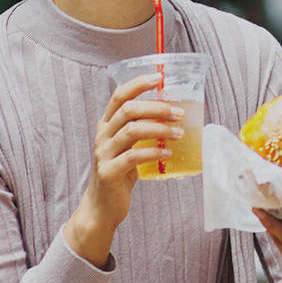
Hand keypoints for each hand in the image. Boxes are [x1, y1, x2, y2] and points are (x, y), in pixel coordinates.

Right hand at [64, 73, 182, 267]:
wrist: (102, 206)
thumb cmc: (120, 173)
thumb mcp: (128, 147)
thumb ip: (142, 130)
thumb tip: (175, 114)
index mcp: (107, 125)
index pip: (120, 96)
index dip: (138, 83)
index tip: (159, 76)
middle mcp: (102, 136)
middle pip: (128, 110)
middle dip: (156, 107)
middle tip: (179, 112)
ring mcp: (104, 154)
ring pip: (131, 131)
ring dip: (159, 129)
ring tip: (179, 133)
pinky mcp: (109, 172)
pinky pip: (133, 157)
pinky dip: (153, 152)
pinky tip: (168, 152)